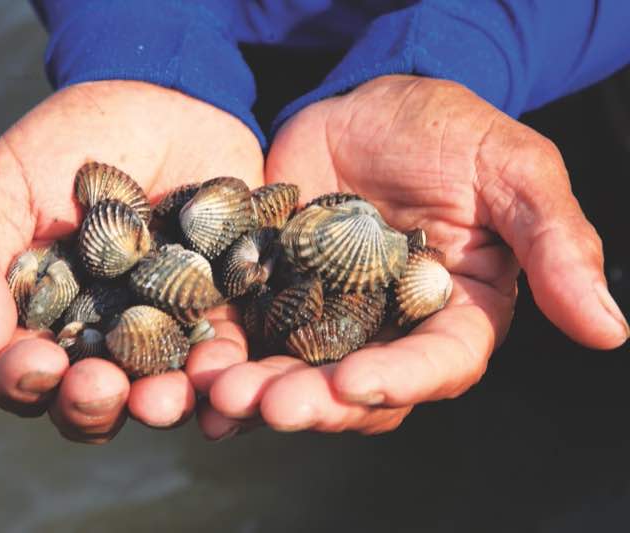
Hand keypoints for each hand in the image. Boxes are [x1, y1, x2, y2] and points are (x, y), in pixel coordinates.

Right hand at [0, 81, 260, 442]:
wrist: (166, 98)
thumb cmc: (71, 140)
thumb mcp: (2, 184)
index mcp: (39, 316)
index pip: (22, 373)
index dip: (23, 380)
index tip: (38, 363)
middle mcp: (98, 335)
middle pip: (88, 401)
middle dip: (89, 404)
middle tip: (99, 387)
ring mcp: (162, 328)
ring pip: (154, 392)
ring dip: (154, 405)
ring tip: (158, 398)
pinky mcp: (219, 311)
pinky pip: (221, 357)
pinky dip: (218, 373)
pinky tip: (216, 372)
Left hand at [199, 75, 628, 438]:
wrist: (361, 104)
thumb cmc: (444, 129)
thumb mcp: (510, 169)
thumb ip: (554, 242)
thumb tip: (610, 329)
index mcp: (454, 312)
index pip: (438, 364)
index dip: (400, 381)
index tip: (354, 383)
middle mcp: (390, 331)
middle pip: (356, 390)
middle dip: (312, 404)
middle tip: (267, 405)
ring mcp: (327, 319)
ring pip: (296, 377)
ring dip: (257, 394)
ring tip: (219, 395)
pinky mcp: (275, 299)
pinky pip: (248, 340)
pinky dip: (222, 361)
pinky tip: (194, 374)